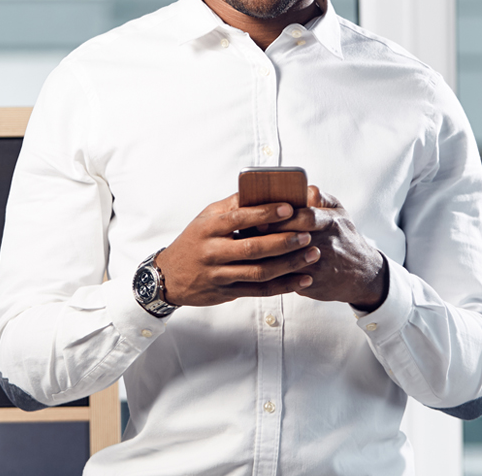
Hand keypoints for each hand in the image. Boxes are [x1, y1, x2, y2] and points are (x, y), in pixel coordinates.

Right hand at [155, 193, 319, 306]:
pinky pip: (260, 291)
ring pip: (259, 272)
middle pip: (252, 248)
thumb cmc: (194, 241)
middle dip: (283, 241)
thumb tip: (260, 188)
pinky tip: (303, 280)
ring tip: (312, 255)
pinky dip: (284, 286)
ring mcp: (219, 275)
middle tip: (307, 234)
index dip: (265, 213)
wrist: (169, 277)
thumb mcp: (205, 218)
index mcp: (208, 228)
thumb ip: (232, 206)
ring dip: (289, 265)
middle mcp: (212, 252)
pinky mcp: (227, 292)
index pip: (239, 218)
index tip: (289, 207)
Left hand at [258, 186, 387, 309]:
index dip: (282, 217)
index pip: (305, 216)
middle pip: (291, 239)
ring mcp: (319, 267)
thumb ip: (320, 197)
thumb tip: (301, 188)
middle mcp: (326, 245)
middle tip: (246, 232)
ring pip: (285, 262)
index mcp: (331, 223)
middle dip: (268, 235)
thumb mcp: (339, 211)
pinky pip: (286, 280)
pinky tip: (255, 267)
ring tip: (246, 249)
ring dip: (265, 256)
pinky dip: (270, 274)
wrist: (362, 273)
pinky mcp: (313, 285)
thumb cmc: (344, 236)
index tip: (261, 216)